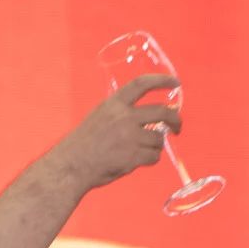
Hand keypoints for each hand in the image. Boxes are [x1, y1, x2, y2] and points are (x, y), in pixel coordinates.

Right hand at [52, 75, 182, 195]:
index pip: (142, 84)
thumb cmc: (82, 145)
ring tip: (144, 151)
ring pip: (159, 139)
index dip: (161, 80)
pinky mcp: (134, 156)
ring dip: (156, 145)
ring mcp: (130, 137)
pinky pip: (154, 156)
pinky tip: (138, 161)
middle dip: (175, 119)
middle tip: (177, 126)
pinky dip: (150, 159)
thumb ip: (121, 114)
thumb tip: (147, 120)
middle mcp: (124, 117)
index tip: (175, 82)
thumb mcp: (99, 118)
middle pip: (162, 112)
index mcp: (114, 104)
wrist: (71, 167)